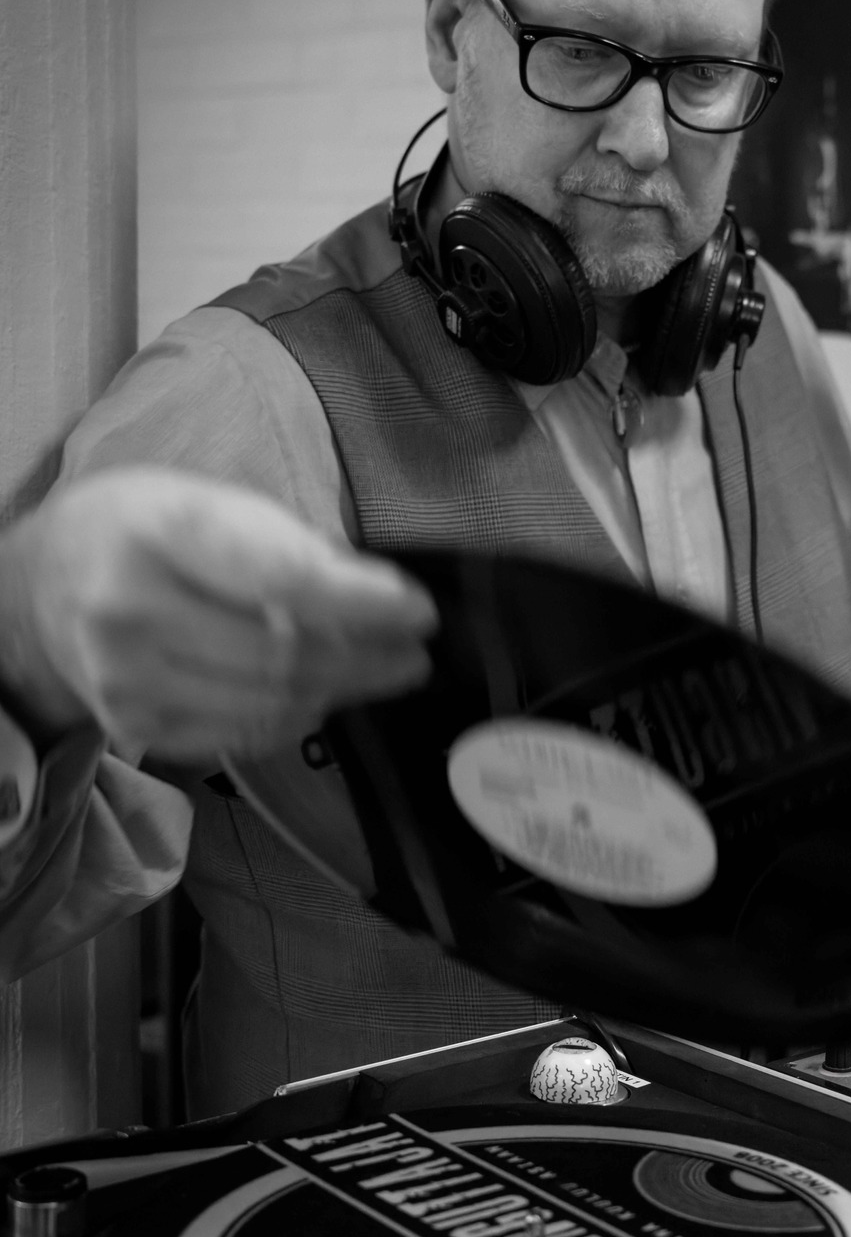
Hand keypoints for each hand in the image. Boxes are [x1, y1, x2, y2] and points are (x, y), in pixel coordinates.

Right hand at [0, 467, 436, 762]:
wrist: (44, 586)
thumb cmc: (147, 530)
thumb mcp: (211, 502)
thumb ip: (292, 547)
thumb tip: (382, 601)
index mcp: (160, 531)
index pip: (283, 578)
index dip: (363, 603)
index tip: (421, 612)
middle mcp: (132, 609)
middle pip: (285, 654)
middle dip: (369, 657)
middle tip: (416, 652)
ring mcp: (128, 679)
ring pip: (272, 704)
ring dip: (344, 690)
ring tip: (384, 672)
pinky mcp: (134, 727)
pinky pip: (245, 735)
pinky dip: (297, 716)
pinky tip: (321, 694)